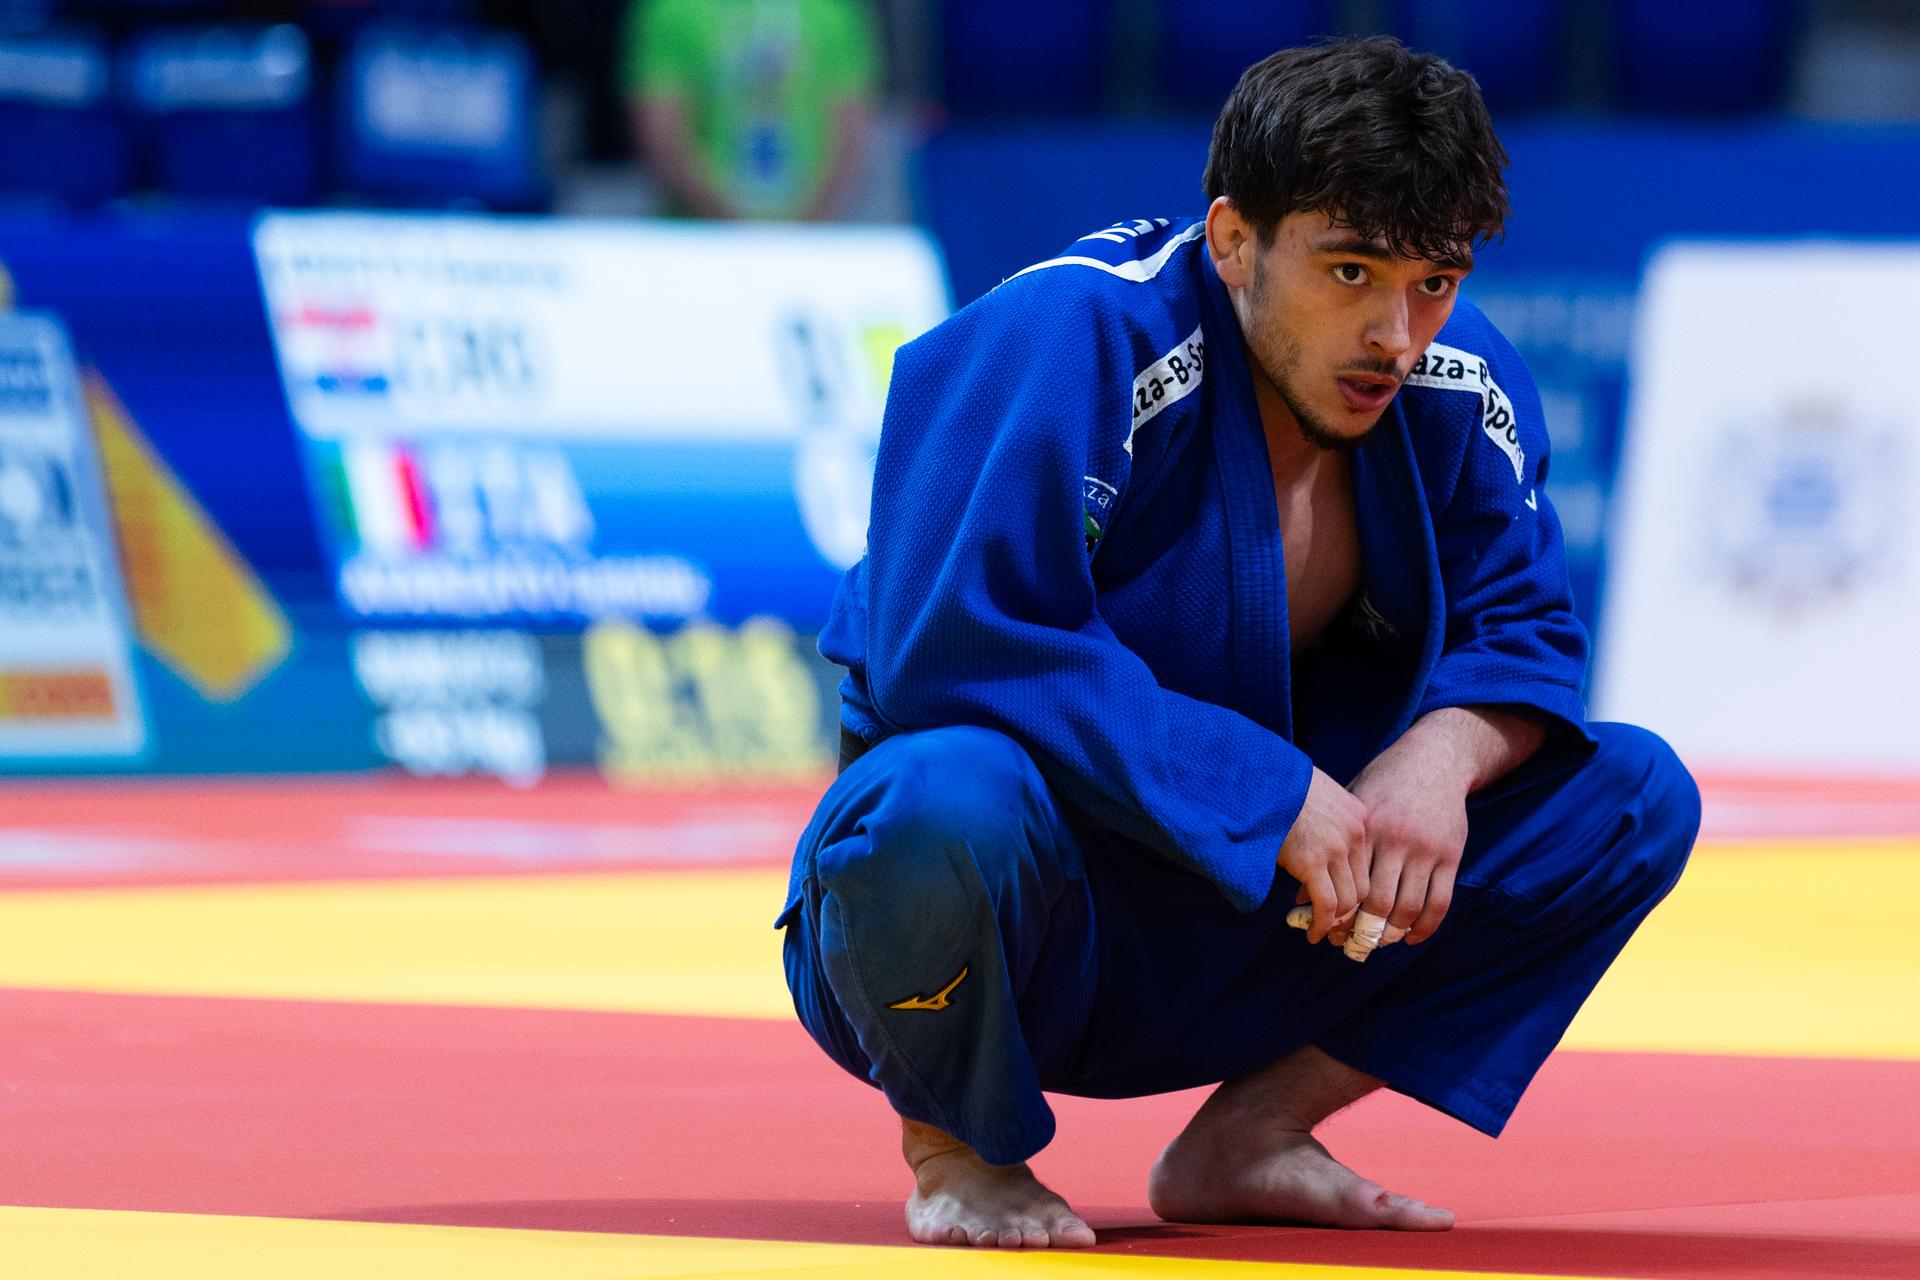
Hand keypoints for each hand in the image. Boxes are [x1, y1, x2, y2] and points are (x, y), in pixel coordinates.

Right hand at [1276, 767, 1369, 943]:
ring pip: (1348, 900)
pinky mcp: (1312, 862)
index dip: (1357, 891)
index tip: (1347, 908)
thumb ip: (1328, 821)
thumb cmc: (1279, 783)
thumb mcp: (1317, 795)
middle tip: (1338, 929)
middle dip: (1351, 913)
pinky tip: (1313, 934)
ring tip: (1323, 935)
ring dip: (1336, 923)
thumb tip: (1319, 848)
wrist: (1258, 776)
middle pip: (1364, 887)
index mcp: (1359, 816)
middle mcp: (1354, 834)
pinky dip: (1321, 924)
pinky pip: (1326, 904)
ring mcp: (1335, 848)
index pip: (1368, 865)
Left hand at [1343, 743, 1470, 945]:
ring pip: (1409, 908)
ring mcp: (1427, 850)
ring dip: (1394, 934)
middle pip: (1379, 904)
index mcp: (1366, 829)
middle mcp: (1397, 841)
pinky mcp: (1451, 856)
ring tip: (1380, 942)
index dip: (1338, 914)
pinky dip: (1426, 927)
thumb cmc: (1383, 784)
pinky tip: (1412, 938)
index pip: (1349, 884)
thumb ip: (1333, 847)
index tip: (1327, 931)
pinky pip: (1440, 902)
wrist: (1433, 760)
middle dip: (1364, 932)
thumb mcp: (1352, 806)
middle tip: (1353, 946)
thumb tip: (1300, 896)